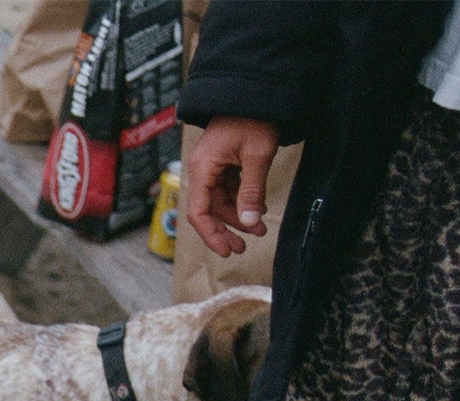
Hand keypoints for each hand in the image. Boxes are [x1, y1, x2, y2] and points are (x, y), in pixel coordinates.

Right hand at [185, 116, 279, 257]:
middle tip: (244, 247)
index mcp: (203, 168)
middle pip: (210, 210)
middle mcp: (203, 170)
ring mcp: (213, 166)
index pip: (199, 212)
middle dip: (227, 229)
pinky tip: (257, 209)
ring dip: (239, 216)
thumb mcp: (257, 155)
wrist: (256, 90)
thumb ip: (252, 191)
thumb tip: (250, 223)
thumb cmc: (254, 117)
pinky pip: (229, 189)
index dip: (211, 235)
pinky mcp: (224, 163)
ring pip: (221, 202)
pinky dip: (242, 201)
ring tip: (260, 229)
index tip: (227, 250)